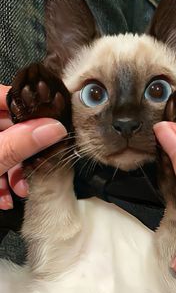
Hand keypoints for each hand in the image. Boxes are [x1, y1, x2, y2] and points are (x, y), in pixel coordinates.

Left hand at [0, 84, 66, 208]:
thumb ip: (20, 143)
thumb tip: (54, 128)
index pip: (6, 95)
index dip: (30, 104)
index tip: (51, 118)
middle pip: (8, 127)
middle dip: (25, 149)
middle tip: (40, 162)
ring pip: (2, 149)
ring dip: (15, 171)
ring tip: (22, 189)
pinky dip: (1, 180)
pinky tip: (6, 197)